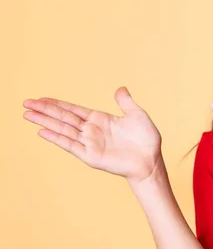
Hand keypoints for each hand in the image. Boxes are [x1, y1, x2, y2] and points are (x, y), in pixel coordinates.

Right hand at [22, 87, 162, 183]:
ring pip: (62, 129)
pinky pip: (70, 145)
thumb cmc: (146, 139)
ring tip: (28, 114)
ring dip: (45, 122)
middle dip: (44, 110)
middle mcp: (91, 130)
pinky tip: (43, 131)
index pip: (73, 109)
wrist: (151, 160)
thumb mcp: (137, 115)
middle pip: (63, 118)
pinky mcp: (90, 156)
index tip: (41, 98)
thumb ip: (125, 102)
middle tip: (26, 103)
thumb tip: (120, 88)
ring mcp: (89, 143)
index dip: (57, 104)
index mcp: (100, 119)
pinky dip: (56, 138)